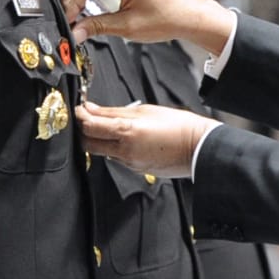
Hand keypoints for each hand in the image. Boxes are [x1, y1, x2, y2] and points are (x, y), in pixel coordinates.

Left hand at [76, 100, 218, 177]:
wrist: (199, 148)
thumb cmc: (178, 126)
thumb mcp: (145, 110)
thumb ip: (114, 111)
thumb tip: (92, 109)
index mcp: (127, 132)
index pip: (90, 126)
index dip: (80, 116)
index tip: (80, 109)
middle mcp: (125, 151)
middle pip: (89, 143)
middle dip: (84, 131)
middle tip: (88, 118)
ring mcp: (130, 163)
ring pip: (103, 151)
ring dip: (101, 139)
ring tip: (112, 126)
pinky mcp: (136, 170)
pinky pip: (118, 158)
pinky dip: (116, 148)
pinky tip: (128, 138)